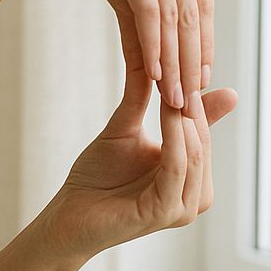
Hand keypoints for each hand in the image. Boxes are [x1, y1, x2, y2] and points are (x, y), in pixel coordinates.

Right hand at [37, 0, 213, 114]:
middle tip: (191, 100)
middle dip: (192, 63)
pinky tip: (153, 70)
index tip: (202, 77)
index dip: (204, 43)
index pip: (203, 3)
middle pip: (193, 15)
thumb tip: (152, 42)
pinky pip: (149, 9)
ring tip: (173, 95)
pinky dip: (153, 43)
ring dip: (175, 62)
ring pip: (174, 17)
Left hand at [40, 59, 237, 261]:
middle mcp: (195, 194)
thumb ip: (154, 103)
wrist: (68, 213)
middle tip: (181, 66)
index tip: (185, 57)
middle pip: (201, 140)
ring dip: (183, 119)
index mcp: (191, 176)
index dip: (193, 95)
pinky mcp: (166, 213)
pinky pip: (177, 170)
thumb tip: (174, 64)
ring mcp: (183, 207)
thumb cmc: (97, 175)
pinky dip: (174, 140)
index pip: (200, 130)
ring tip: (173, 86)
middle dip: (191, 104)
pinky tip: (168, 113)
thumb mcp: (128, 130)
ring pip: (194, 153)